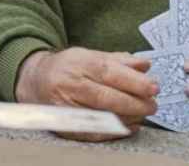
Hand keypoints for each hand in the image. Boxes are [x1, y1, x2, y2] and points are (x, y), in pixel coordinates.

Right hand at [15, 47, 157, 140]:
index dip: (134, 81)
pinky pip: (92, 132)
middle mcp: (70, 84)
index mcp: (79, 63)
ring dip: (127, 118)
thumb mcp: (91, 55)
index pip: (110, 72)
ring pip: (101, 116)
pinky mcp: (64, 125)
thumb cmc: (68, 67)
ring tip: (142, 115)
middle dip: (134, 102)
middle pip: (106, 96)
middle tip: (152, 105)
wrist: (34, 81)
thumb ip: (119, 60)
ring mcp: (65, 106)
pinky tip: (128, 127)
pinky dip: (113, 132)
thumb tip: (145, 65)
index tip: (153, 87)